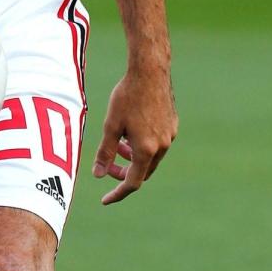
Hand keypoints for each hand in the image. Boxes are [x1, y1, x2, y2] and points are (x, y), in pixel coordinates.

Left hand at [93, 72, 176, 204]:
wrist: (150, 71)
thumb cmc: (127, 96)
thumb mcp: (110, 126)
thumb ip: (105, 153)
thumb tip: (98, 175)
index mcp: (146, 150)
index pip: (132, 183)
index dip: (118, 193)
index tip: (105, 199)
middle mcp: (162, 146)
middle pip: (142, 171)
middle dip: (124, 172)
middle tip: (107, 164)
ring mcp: (170, 135)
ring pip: (150, 157)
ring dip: (133, 157)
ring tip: (118, 145)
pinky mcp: (173, 124)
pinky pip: (157, 143)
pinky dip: (142, 145)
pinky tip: (131, 131)